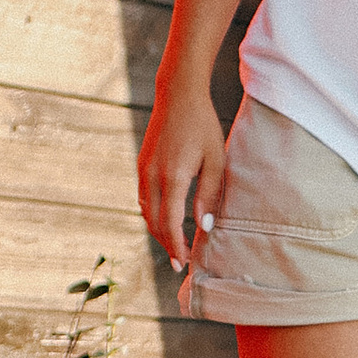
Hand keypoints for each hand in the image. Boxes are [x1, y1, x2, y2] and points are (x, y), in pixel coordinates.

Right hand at [137, 74, 229, 276]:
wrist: (178, 95)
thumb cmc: (202, 125)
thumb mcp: (216, 160)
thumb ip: (209, 195)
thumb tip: (204, 226)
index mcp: (172, 177)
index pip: (170, 223)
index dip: (176, 246)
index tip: (183, 262)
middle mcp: (151, 176)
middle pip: (154, 222)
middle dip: (166, 243)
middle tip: (179, 261)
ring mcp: (143, 170)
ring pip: (145, 211)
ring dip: (159, 230)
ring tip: (175, 243)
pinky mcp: (141, 164)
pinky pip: (143, 198)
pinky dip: (153, 214)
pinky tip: (165, 218)